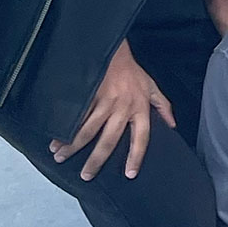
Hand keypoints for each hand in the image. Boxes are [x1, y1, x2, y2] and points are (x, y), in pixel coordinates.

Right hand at [50, 41, 173, 180]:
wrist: (114, 50)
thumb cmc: (132, 72)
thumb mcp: (152, 87)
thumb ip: (163, 106)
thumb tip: (172, 125)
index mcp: (140, 107)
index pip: (141, 137)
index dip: (136, 156)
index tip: (130, 175)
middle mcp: (123, 106)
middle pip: (109, 139)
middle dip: (96, 160)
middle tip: (86, 176)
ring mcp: (104, 100)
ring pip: (88, 130)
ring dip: (73, 147)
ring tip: (61, 158)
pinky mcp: (89, 94)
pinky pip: (76, 117)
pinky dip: (64, 131)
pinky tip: (55, 141)